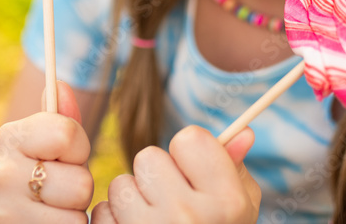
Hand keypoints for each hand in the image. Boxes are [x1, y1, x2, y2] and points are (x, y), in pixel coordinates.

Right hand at [0, 81, 93, 222]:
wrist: (17, 219)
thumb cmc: (43, 177)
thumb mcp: (52, 146)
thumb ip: (62, 118)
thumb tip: (60, 85)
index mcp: (9, 138)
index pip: (67, 135)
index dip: (79, 149)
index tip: (65, 157)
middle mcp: (0, 175)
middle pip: (80, 183)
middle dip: (80, 187)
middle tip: (60, 190)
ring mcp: (5, 213)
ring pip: (77, 215)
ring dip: (75, 214)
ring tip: (56, 209)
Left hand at [91, 126, 259, 223]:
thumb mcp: (240, 213)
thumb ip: (234, 170)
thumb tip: (243, 131)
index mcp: (227, 203)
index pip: (189, 138)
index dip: (188, 154)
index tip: (193, 174)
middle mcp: (190, 216)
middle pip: (148, 157)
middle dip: (156, 177)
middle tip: (172, 204)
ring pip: (120, 184)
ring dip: (131, 200)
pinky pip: (102, 213)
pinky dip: (113, 223)